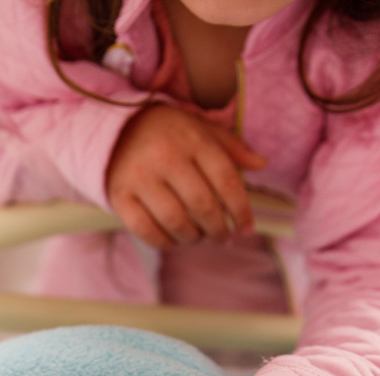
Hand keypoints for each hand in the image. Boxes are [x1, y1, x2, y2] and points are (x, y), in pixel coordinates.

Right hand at [106, 104, 266, 248]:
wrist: (117, 130)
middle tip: (223, 238)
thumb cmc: (171, 134)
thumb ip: (232, 148)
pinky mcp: (119, 195)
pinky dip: (165, 242)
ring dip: (193, 238)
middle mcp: (165, 156)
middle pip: (203, 206)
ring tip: (199, 238)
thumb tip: (262, 164)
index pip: (226, 181)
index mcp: (193, 139)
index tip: (247, 229)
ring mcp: (139, 176)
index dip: (241, 211)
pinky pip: (145, 230)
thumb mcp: (202, 131)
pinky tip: (174, 240)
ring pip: (175, 222)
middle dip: (218, 230)